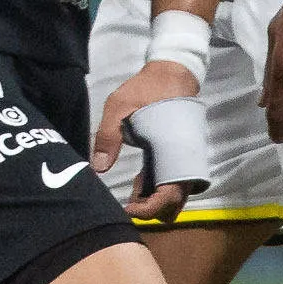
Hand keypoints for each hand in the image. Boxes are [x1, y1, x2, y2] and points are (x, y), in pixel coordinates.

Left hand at [90, 56, 200, 222]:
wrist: (172, 73)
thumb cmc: (146, 88)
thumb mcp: (119, 105)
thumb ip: (108, 135)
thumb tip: (99, 168)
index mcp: (173, 153)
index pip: (169, 197)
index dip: (150, 209)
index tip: (128, 208)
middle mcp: (183, 162)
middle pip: (175, 203)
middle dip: (152, 211)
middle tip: (128, 204)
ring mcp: (183, 160)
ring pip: (175, 196)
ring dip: (154, 202)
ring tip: (130, 194)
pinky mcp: (178, 157)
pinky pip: (171, 183)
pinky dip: (156, 191)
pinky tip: (137, 185)